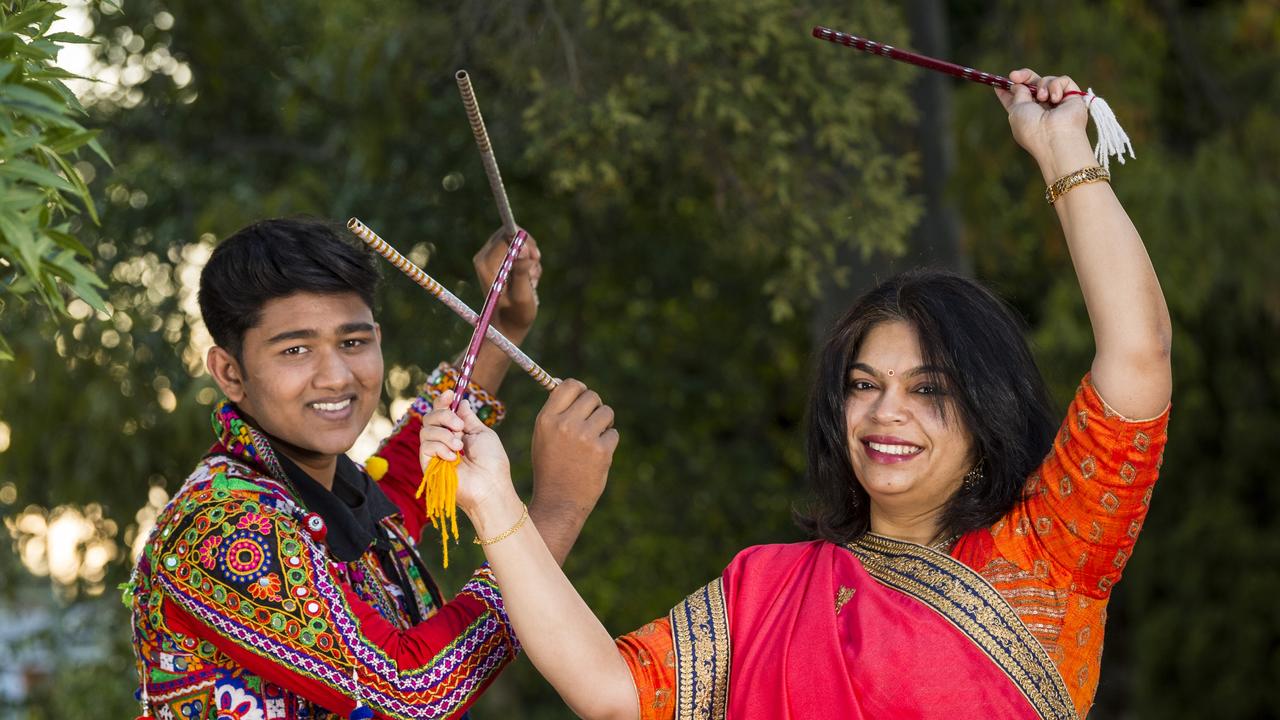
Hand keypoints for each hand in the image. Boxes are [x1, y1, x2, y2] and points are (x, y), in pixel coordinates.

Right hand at [419, 390, 519, 528]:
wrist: (490, 486)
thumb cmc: (492, 462)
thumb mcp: (482, 433)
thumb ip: (468, 418)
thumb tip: (462, 401)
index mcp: (457, 432)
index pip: (442, 412)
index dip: (442, 401)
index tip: (449, 393)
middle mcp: (443, 441)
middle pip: (430, 417)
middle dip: (444, 416)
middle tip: (459, 427)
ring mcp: (435, 453)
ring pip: (426, 430)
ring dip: (444, 434)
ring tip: (460, 447)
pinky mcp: (428, 465)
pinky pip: (425, 446)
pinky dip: (440, 448)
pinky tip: (453, 458)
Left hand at [474, 226, 541, 342]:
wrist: (508, 326)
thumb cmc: (516, 314)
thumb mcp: (522, 295)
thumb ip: (522, 271)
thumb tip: (522, 249)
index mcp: (486, 264)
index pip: (506, 236)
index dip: (524, 242)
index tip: (535, 257)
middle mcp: (484, 257)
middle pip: (509, 233)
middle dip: (528, 247)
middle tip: (536, 263)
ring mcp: (490, 258)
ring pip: (516, 241)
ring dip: (530, 256)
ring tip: (531, 277)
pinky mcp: (498, 260)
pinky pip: (517, 249)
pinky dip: (528, 261)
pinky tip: (529, 278)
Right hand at [531, 380, 618, 524]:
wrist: (559, 501)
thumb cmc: (550, 467)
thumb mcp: (542, 436)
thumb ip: (556, 411)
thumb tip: (569, 385)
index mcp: (546, 419)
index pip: (570, 385)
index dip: (580, 389)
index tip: (582, 399)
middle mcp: (565, 424)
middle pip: (592, 396)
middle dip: (595, 407)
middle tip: (591, 423)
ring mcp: (584, 437)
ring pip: (607, 413)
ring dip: (604, 424)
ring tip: (593, 441)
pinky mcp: (602, 450)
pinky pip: (613, 433)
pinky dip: (609, 443)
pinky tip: (597, 457)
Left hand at [995, 69, 1090, 165]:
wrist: (1054, 136)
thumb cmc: (1031, 128)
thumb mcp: (1016, 110)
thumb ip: (1016, 94)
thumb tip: (1017, 84)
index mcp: (1027, 113)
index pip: (1018, 96)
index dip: (1010, 87)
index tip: (1000, 82)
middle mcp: (1042, 107)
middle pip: (1033, 83)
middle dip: (1024, 76)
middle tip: (1014, 75)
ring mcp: (1057, 101)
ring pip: (1047, 80)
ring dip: (1042, 86)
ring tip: (1043, 98)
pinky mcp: (1072, 96)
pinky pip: (1063, 81)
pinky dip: (1056, 86)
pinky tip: (1055, 99)